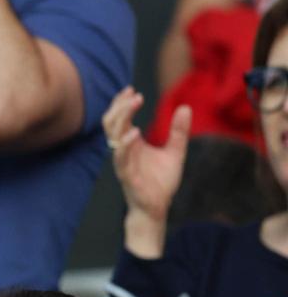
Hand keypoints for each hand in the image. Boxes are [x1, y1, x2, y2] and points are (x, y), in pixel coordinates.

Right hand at [103, 86, 189, 256]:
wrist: (157, 207)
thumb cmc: (161, 182)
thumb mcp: (175, 151)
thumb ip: (178, 131)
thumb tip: (185, 107)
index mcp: (131, 143)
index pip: (120, 118)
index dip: (121, 103)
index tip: (131, 88)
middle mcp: (124, 150)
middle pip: (112, 123)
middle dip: (120, 106)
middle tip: (133, 93)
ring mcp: (123, 162)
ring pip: (113, 137)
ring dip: (121, 119)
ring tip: (134, 104)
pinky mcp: (126, 175)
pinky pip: (121, 158)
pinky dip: (125, 144)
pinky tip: (134, 132)